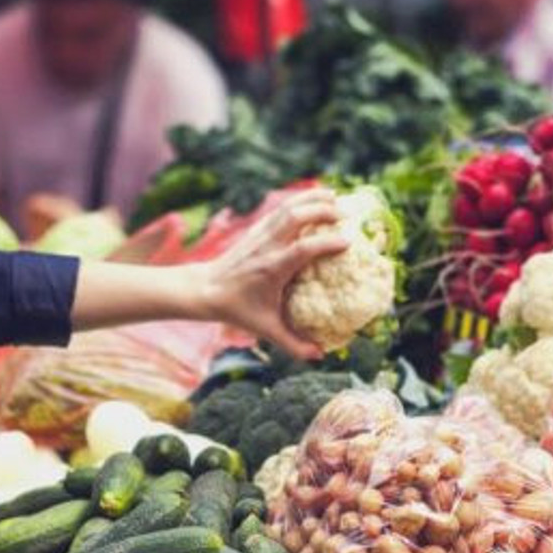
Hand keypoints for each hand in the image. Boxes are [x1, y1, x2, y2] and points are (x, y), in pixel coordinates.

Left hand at [200, 189, 345, 358]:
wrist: (205, 289)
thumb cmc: (237, 309)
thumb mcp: (265, 329)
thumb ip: (292, 344)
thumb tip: (319, 355)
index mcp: (272, 268)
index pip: (302, 250)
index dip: (325, 243)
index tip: (348, 242)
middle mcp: (267, 247)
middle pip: (295, 217)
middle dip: (322, 210)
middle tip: (345, 214)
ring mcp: (260, 234)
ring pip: (287, 207)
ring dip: (311, 199)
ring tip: (335, 197)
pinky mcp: (256, 229)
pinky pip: (280, 209)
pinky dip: (299, 200)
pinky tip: (314, 199)